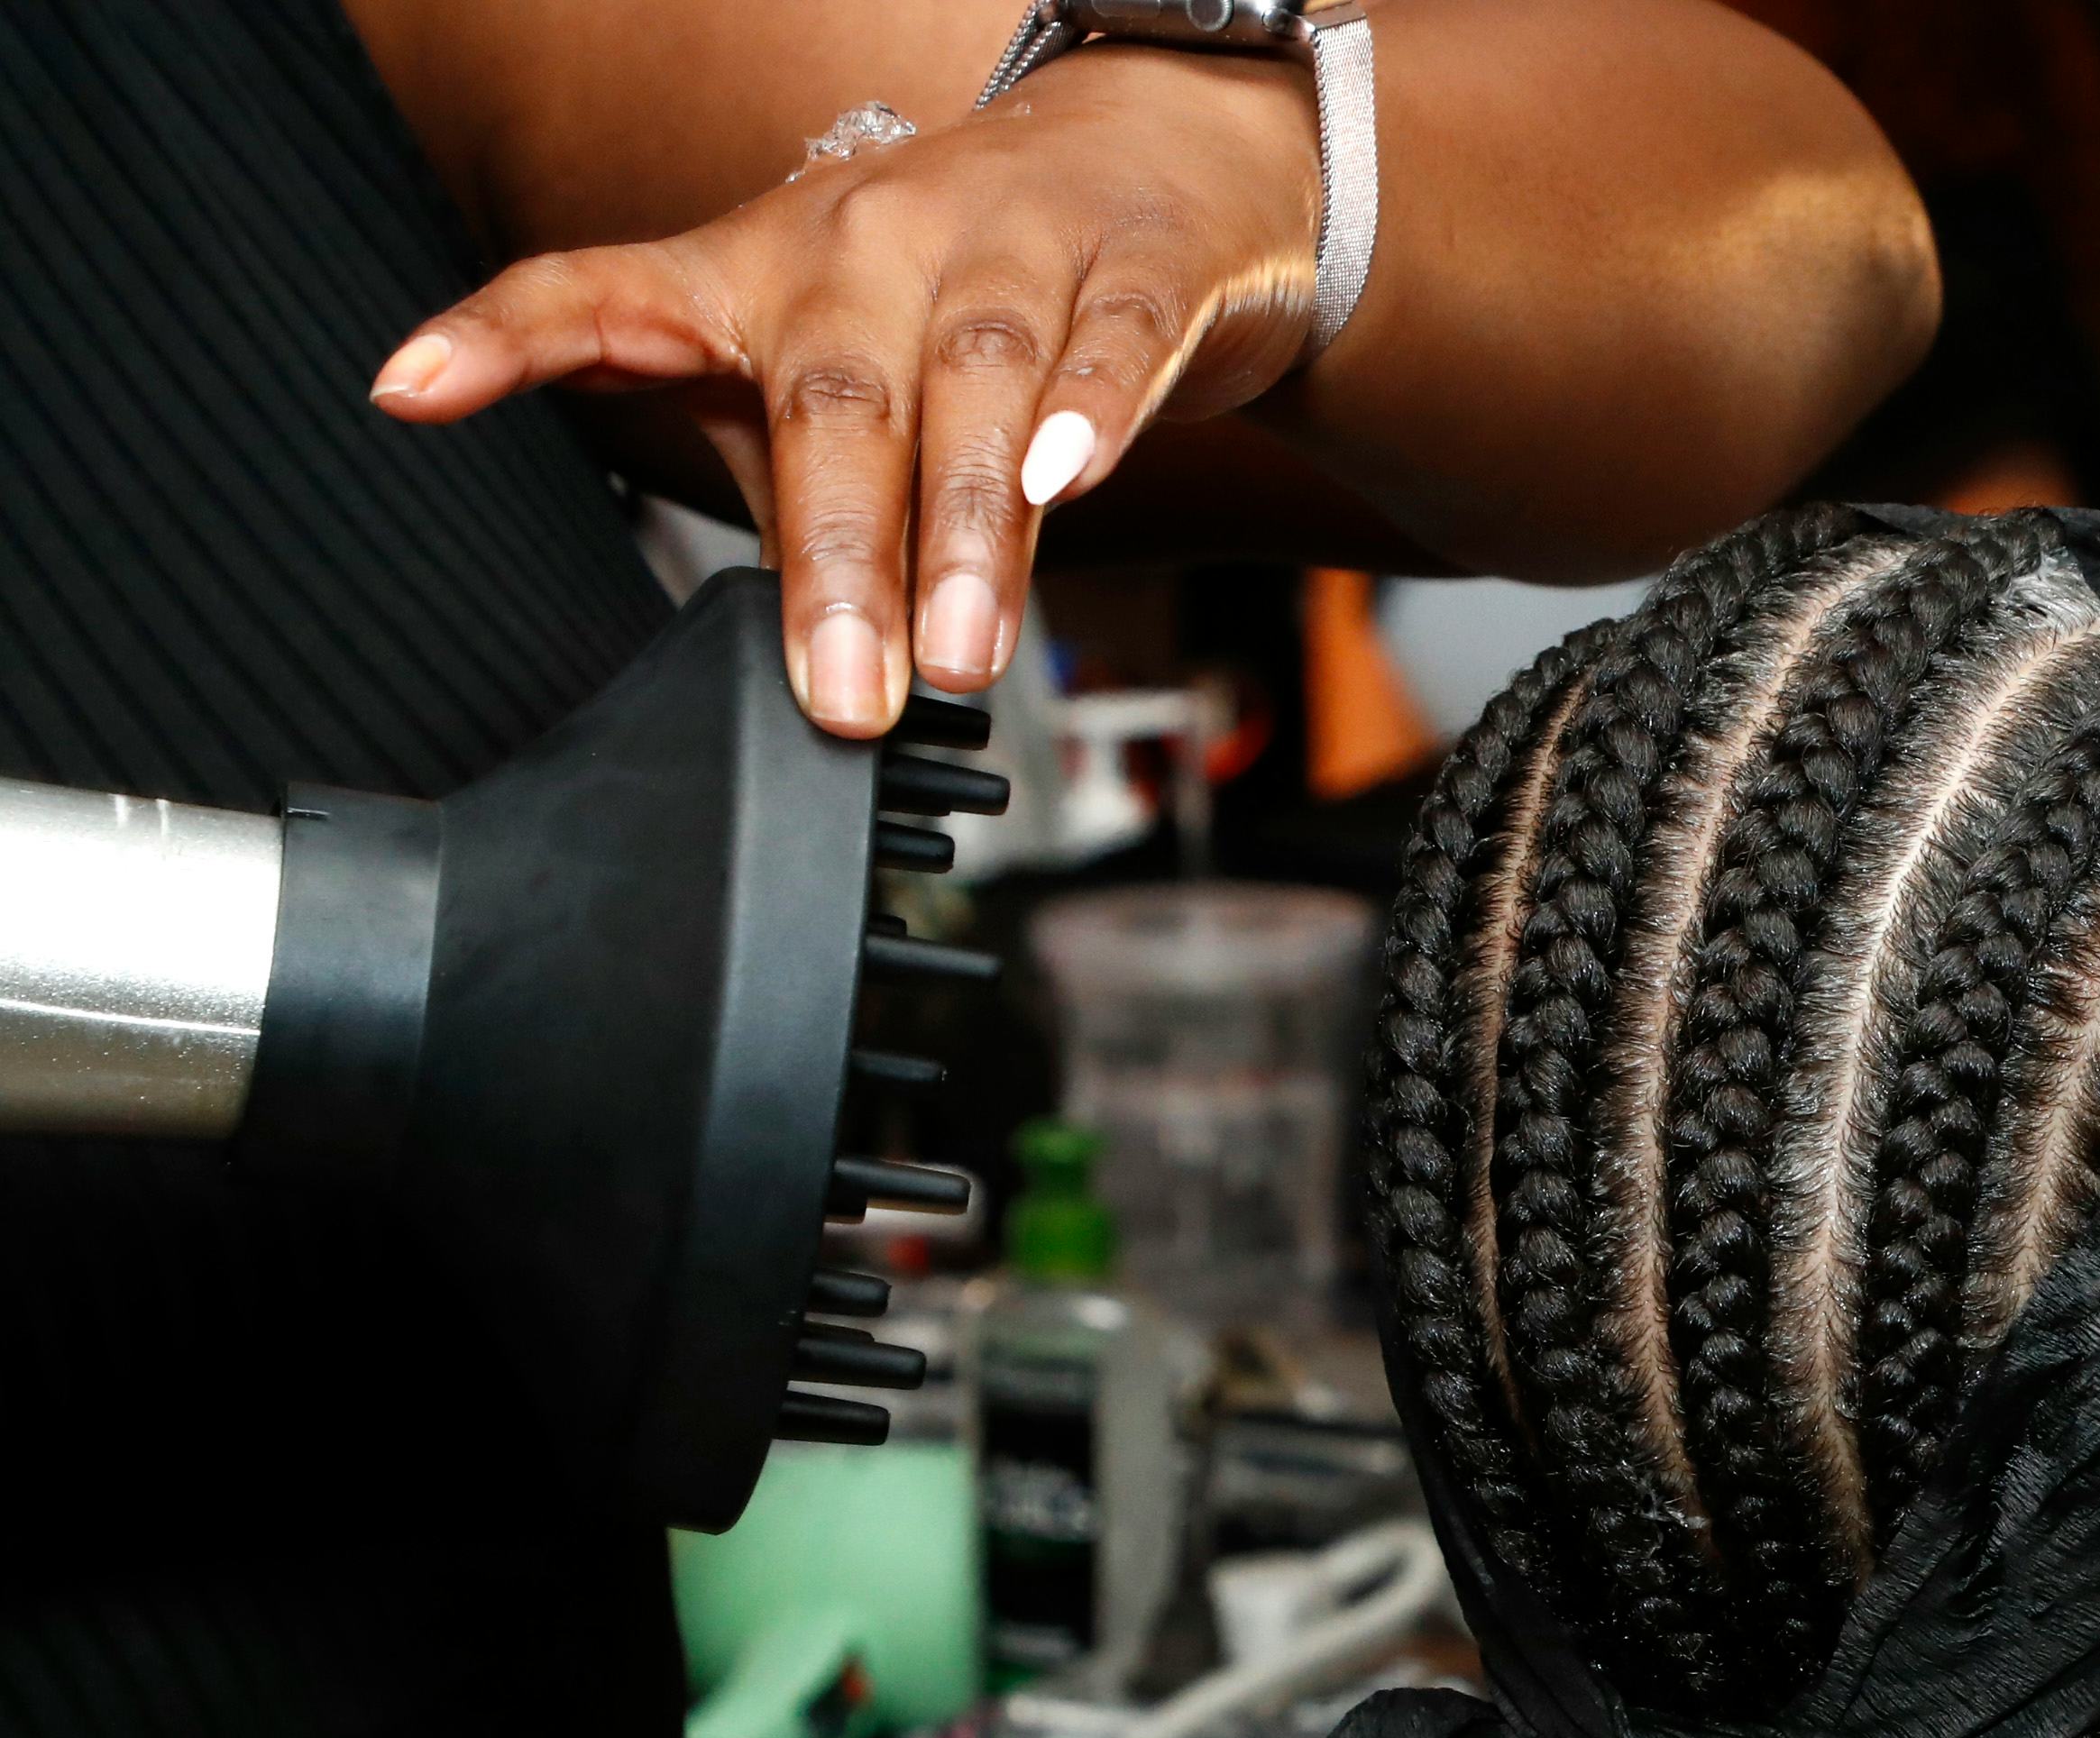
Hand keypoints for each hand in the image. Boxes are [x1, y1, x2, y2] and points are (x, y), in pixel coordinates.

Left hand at [367, 48, 1337, 734]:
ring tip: (961, 650)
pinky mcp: (1135, 259)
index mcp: (762, 266)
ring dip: (965, 528)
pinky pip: (1110, 337)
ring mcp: (1006, 241)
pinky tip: (1067, 480)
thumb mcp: (837, 359)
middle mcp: (871, 240)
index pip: (602, 291)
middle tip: (844, 693)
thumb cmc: (966, 279)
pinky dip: (1093, 410)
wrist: (1157, 149)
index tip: (409, 387)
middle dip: (839, 557)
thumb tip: (788, 652)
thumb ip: (794, 494)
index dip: (502, 335)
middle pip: (834, 394)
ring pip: (977, 379)